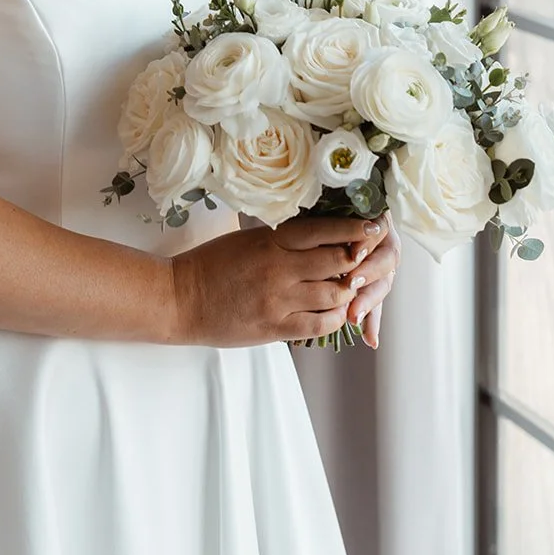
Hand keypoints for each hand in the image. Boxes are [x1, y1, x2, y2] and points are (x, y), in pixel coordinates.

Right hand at [169, 214, 391, 347]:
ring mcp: (278, 300)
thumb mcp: (247, 240)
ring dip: (348, 291)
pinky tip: (337, 312)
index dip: (352, 229)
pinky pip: (319, 324)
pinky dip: (335, 317)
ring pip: (334, 294)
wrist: (181, 299)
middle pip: (337, 262)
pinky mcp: (275, 327)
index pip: (323, 230)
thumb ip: (282, 240)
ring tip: (352, 287)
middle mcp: (278, 268)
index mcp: (270, 241)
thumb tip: (320, 237)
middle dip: (357, 261)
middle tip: (366, 260)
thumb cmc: (212, 265)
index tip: (372, 227)